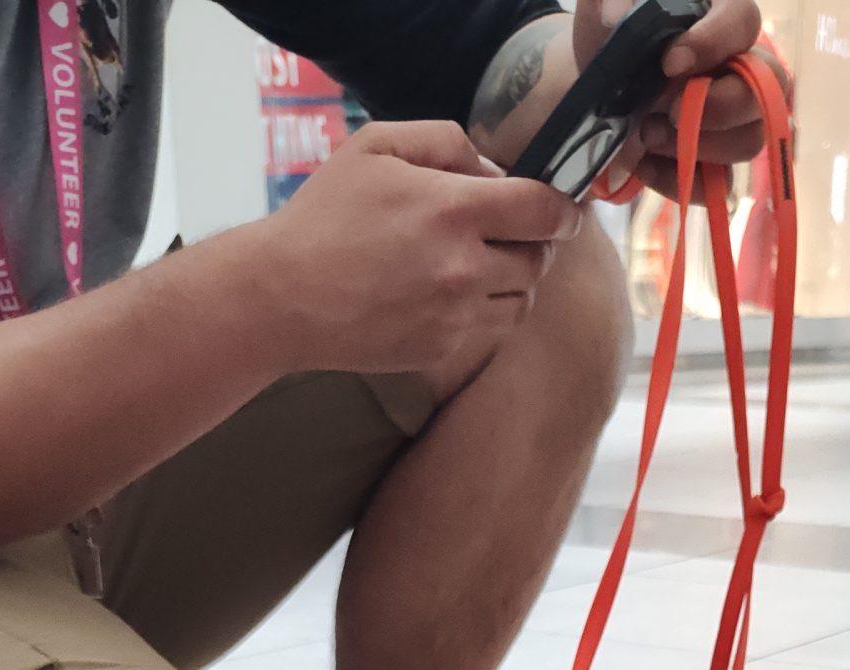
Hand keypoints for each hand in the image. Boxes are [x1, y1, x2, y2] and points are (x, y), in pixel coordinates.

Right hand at [259, 121, 579, 377]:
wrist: (284, 297)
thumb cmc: (326, 215)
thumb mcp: (378, 146)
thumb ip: (445, 140)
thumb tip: (493, 167)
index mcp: (453, 210)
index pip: (545, 211)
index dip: (565, 207)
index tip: (565, 208)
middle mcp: (464, 268)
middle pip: (539, 259)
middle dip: (533, 241)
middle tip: (509, 231)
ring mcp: (455, 316)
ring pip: (522, 300)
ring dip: (512, 279)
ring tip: (477, 262)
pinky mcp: (442, 350)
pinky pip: (488, 329)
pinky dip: (482, 311)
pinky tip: (448, 294)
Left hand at [573, 0, 792, 200]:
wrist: (597, 83)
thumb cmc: (612, 36)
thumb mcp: (604, 8)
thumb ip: (611, 0)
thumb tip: (615, 15)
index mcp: (720, 15)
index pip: (743, 20)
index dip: (713, 43)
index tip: (669, 63)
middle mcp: (740, 65)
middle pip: (763, 91)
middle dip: (717, 109)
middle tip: (669, 112)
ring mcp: (733, 118)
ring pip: (748, 141)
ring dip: (696, 147)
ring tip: (647, 133)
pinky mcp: (715, 160)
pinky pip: (718, 184)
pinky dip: (679, 180)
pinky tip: (644, 164)